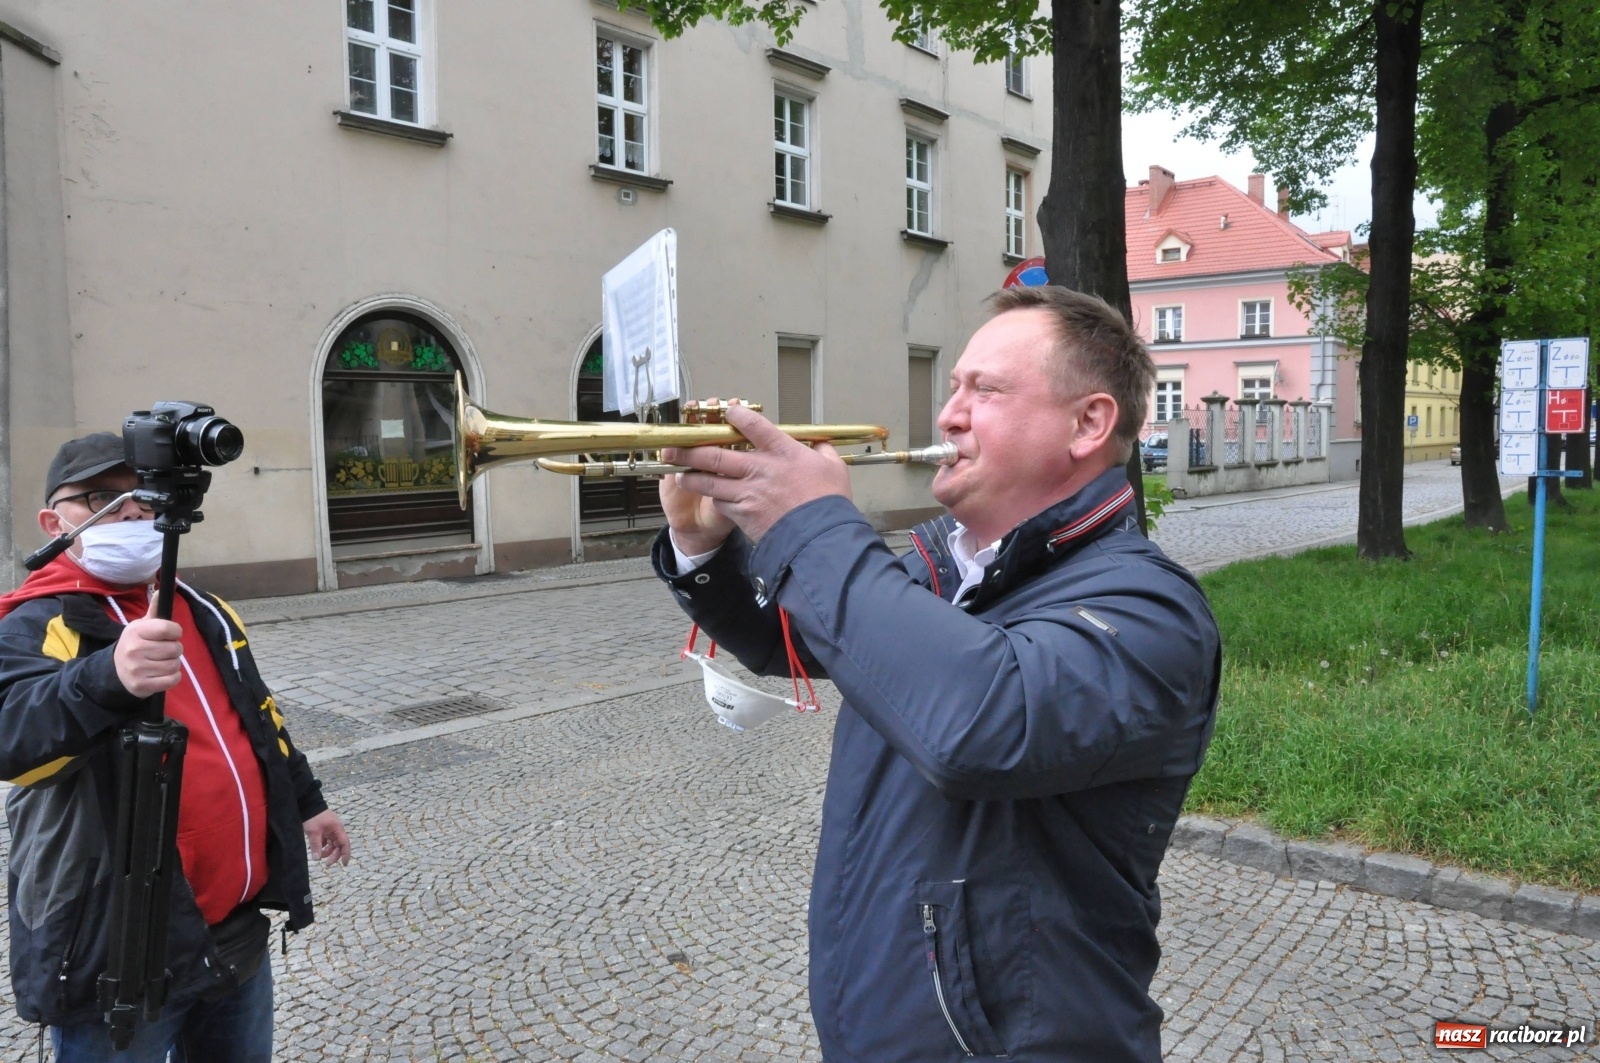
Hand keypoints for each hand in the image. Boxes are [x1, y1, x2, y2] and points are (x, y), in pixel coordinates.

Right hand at [113, 618, 184, 697]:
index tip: (172, 634)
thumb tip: (163, 589)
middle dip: (174, 649)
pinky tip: (162, 674)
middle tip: (164, 650)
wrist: (116, 671)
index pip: (167, 628)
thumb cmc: (135, 644)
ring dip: (173, 663)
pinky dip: (173, 677)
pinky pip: (173, 679)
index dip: (176, 631)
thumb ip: (155, 610)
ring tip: (161, 661)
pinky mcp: (142, 685)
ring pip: (175, 664)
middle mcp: (134, 650)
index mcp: (136, 632)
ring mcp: (137, 669)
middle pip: (175, 648)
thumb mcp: (141, 626)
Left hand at [303, 809, 350, 866]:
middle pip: (339, 846)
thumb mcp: (314, 832)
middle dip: (334, 856)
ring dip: (327, 852)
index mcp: (338, 830)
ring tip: (318, 855)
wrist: (308, 805)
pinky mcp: (324, 831)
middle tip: (327, 864)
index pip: (345, 844)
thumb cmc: (314, 817)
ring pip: (332, 845)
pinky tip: (316, 849)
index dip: (346, 854)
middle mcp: (336, 831)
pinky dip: (322, 847)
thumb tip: (317, 858)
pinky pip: (326, 842)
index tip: (344, 864)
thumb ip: (316, 846)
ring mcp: (330, 831)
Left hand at [661, 403, 851, 543]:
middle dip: (691, 449)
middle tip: (674, 445)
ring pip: (709, 480)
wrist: (821, 536)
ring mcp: (748, 491)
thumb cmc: (829, 502)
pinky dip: (714, 498)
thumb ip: (822, 450)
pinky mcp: (743, 513)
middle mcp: (759, 467)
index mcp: (782, 451)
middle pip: (716, 453)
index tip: (726, 412)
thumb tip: (820, 444)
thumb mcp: (832, 467)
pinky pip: (720, 502)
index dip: (734, 415)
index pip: (751, 425)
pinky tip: (710, 496)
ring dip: (692, 476)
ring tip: (680, 474)